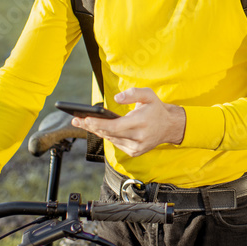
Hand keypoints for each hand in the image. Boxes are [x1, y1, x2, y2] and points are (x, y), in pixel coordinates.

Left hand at [70, 88, 185, 157]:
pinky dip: (108, 135)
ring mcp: (136, 147)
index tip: (85, 119)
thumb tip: (116, 98)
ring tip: (83, 123)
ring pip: (111, 139)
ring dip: (97, 131)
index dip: (98, 123)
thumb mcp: (148, 95)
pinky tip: (98, 129)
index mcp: (141, 123)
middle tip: (76, 120)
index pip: (115, 126)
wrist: (170, 127)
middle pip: (109, 133)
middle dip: (91, 126)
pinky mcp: (135, 152)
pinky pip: (116, 143)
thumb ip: (133, 93)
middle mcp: (138, 138)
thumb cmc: (156, 109)